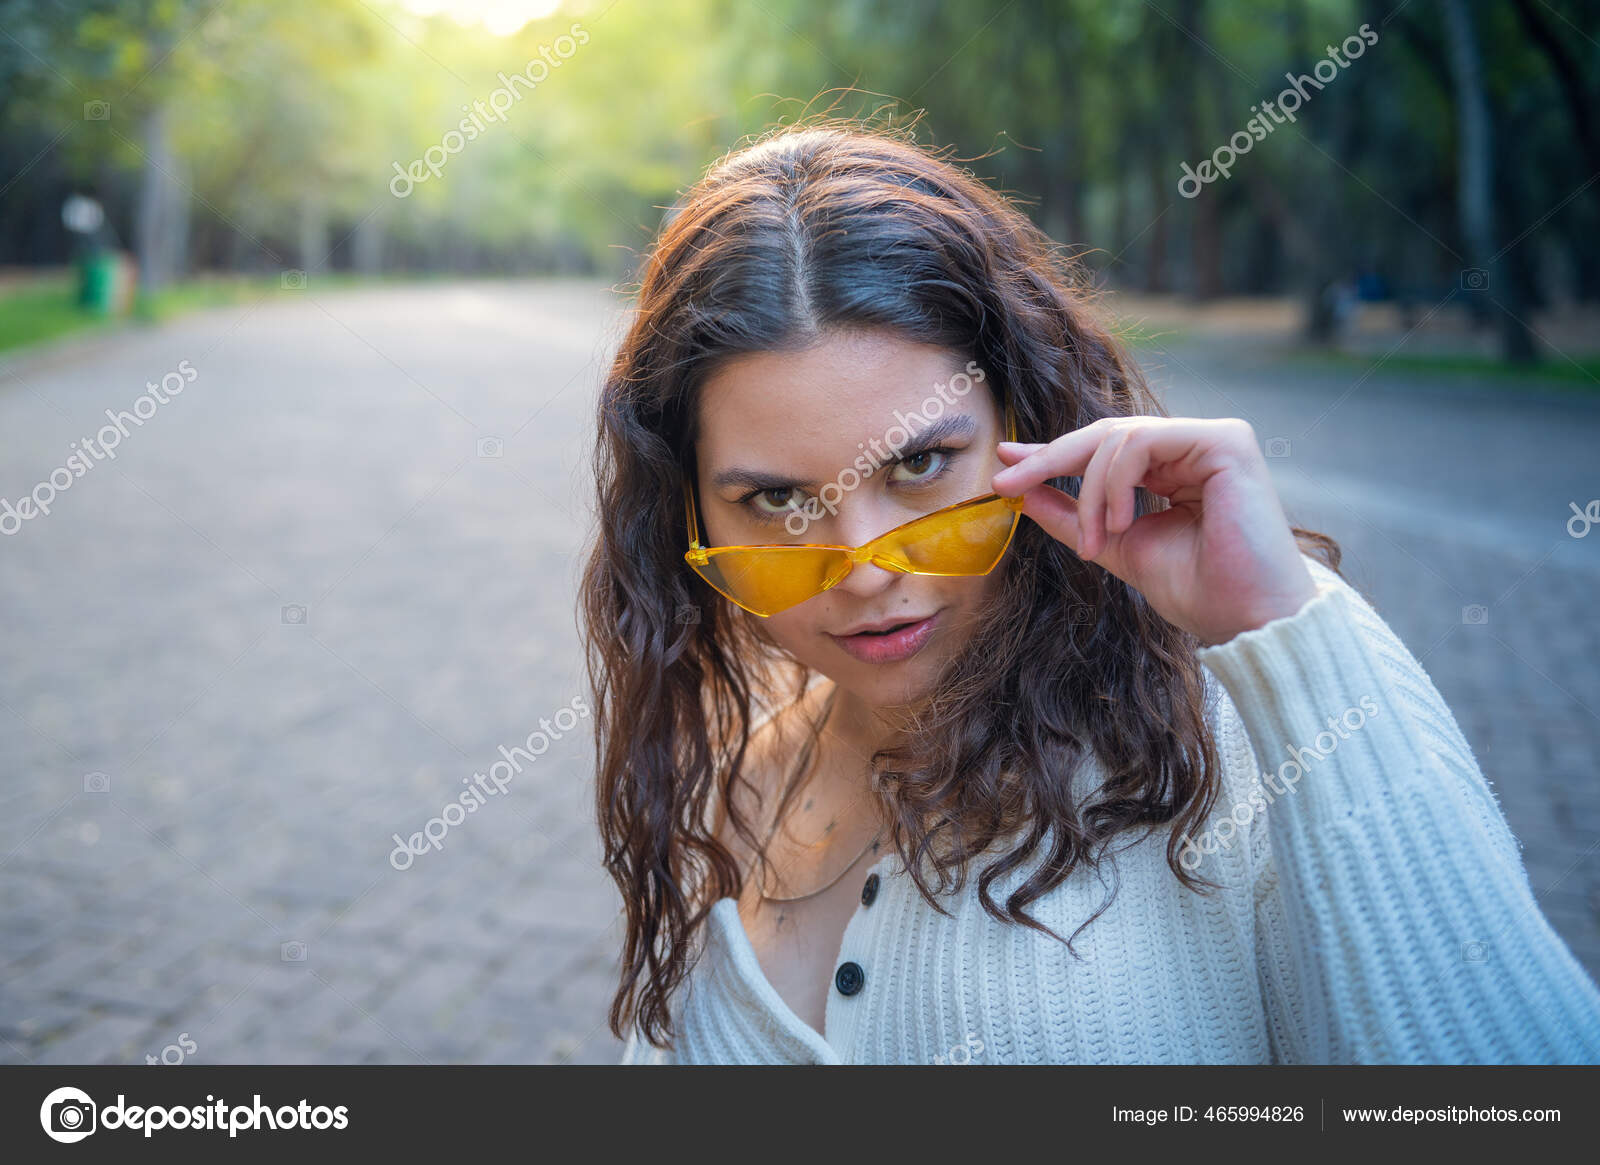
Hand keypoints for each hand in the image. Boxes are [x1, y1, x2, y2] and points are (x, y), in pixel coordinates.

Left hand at [990, 416, 1318, 646]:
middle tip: (1010, 483)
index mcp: (1172, 468)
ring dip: (1090, 492)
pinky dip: (1116, 482)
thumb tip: (1022, 491)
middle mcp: (1192, 447)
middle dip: (1050, 460)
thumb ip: (1072, 517)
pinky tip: (1119, 522)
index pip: (1102, 449)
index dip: (1051, 455)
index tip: (1006, 466)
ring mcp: (1211, 439)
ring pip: (1117, 439)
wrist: (1245, 618)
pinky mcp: (1225, 441)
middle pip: (1104, 435)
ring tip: (1093, 539)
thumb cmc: (1198, 589)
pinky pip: (1142, 442)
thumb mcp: (1116, 546)